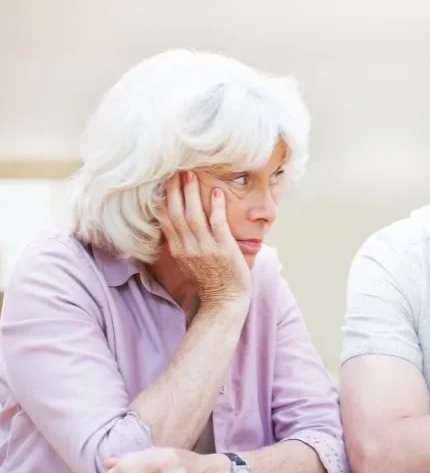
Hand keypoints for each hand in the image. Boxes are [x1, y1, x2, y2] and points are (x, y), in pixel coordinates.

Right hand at [159, 171, 251, 306]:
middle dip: (174, 190)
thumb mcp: (187, 262)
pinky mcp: (224, 249)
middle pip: (176, 214)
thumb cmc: (209, 281)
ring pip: (194, 216)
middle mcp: (188, 248)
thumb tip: (174, 224)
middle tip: (174, 170)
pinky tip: (217, 192)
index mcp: (177, 250)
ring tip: (191, 175)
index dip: (163, 199)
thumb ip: (181, 243)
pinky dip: (216, 206)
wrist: (224, 302)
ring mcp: (205, 249)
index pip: (165, 220)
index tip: (163, 181)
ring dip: (192, 193)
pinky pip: (218, 223)